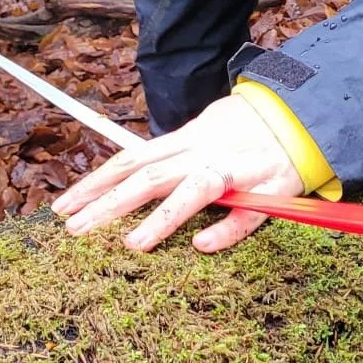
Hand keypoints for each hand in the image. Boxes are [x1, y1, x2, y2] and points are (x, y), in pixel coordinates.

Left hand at [53, 95, 302, 252]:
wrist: (300, 116)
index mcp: (184, 142)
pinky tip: (202, 246)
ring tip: (131, 244)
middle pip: (150, 177)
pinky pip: (248, 213)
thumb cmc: (244, 130)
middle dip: (109, 203)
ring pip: (195, 191)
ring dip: (163, 217)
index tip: (62, 206)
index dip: (94, 183)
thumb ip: (167, 155)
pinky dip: (226, 229)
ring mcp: (237, 171)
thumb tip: (124, 172)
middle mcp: (204, 153)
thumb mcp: (199, 134)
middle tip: (74, 230)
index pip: (129, 161)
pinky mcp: (271, 189)